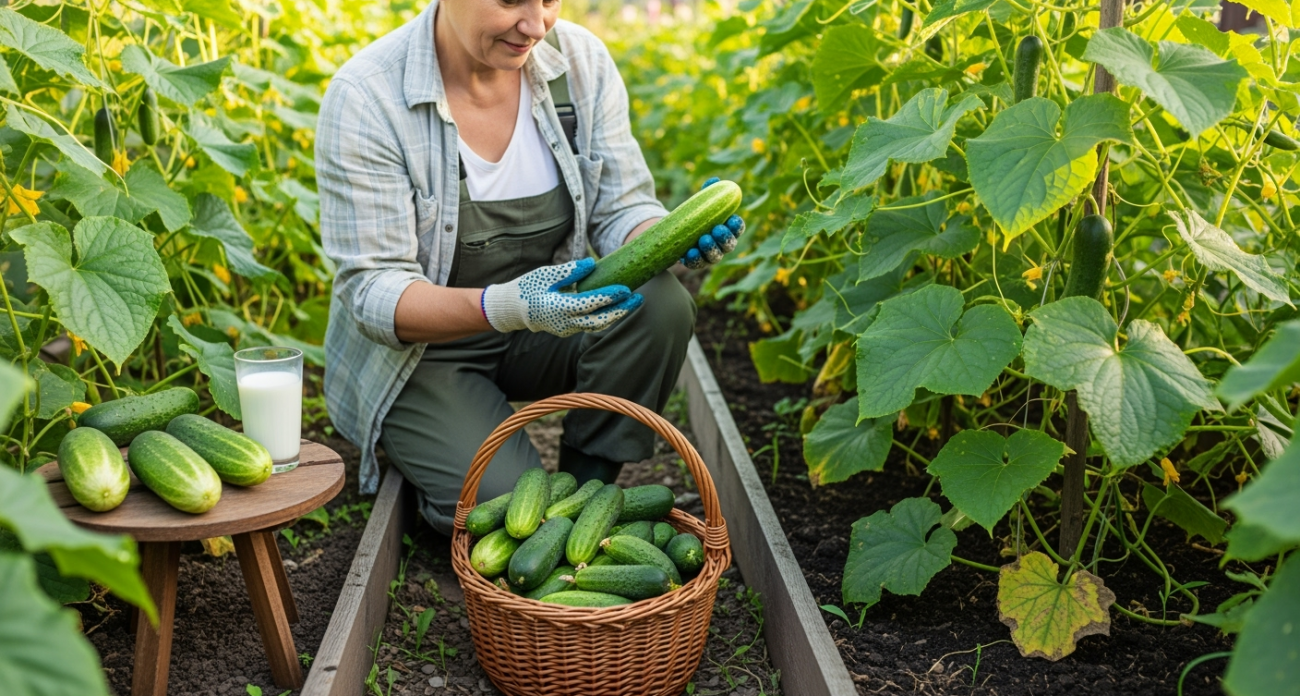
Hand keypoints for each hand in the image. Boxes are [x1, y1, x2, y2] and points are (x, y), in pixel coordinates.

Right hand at [481, 259, 642, 336]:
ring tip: (633, 302)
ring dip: (616, 315)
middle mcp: (565, 323)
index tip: (626, 288)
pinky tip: (618, 307)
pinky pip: (591, 325)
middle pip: (599, 321)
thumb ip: (569, 271)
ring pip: (597, 326)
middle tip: (639, 299)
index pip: (590, 304)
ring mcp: (568, 329)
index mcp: (558, 308)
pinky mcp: (569, 330)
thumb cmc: (529, 287)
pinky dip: (606, 317)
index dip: (609, 297)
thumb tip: (592, 264)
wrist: (514, 309)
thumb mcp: (546, 275)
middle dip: (621, 311)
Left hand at [680, 177, 745, 269]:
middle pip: (729, 245)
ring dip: (711, 248)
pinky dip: (695, 258)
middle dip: (725, 238)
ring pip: (715, 257)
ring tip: (703, 239)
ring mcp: (709, 256)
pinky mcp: (696, 263)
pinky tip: (690, 252)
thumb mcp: (700, 204)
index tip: (732, 219)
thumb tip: (714, 180)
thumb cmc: (695, 216)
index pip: (737, 229)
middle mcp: (722, 246)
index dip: (737, 226)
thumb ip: (708, 193)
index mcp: (727, 230)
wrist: (676, 231)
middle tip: (717, 229)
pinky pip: (697, 263)